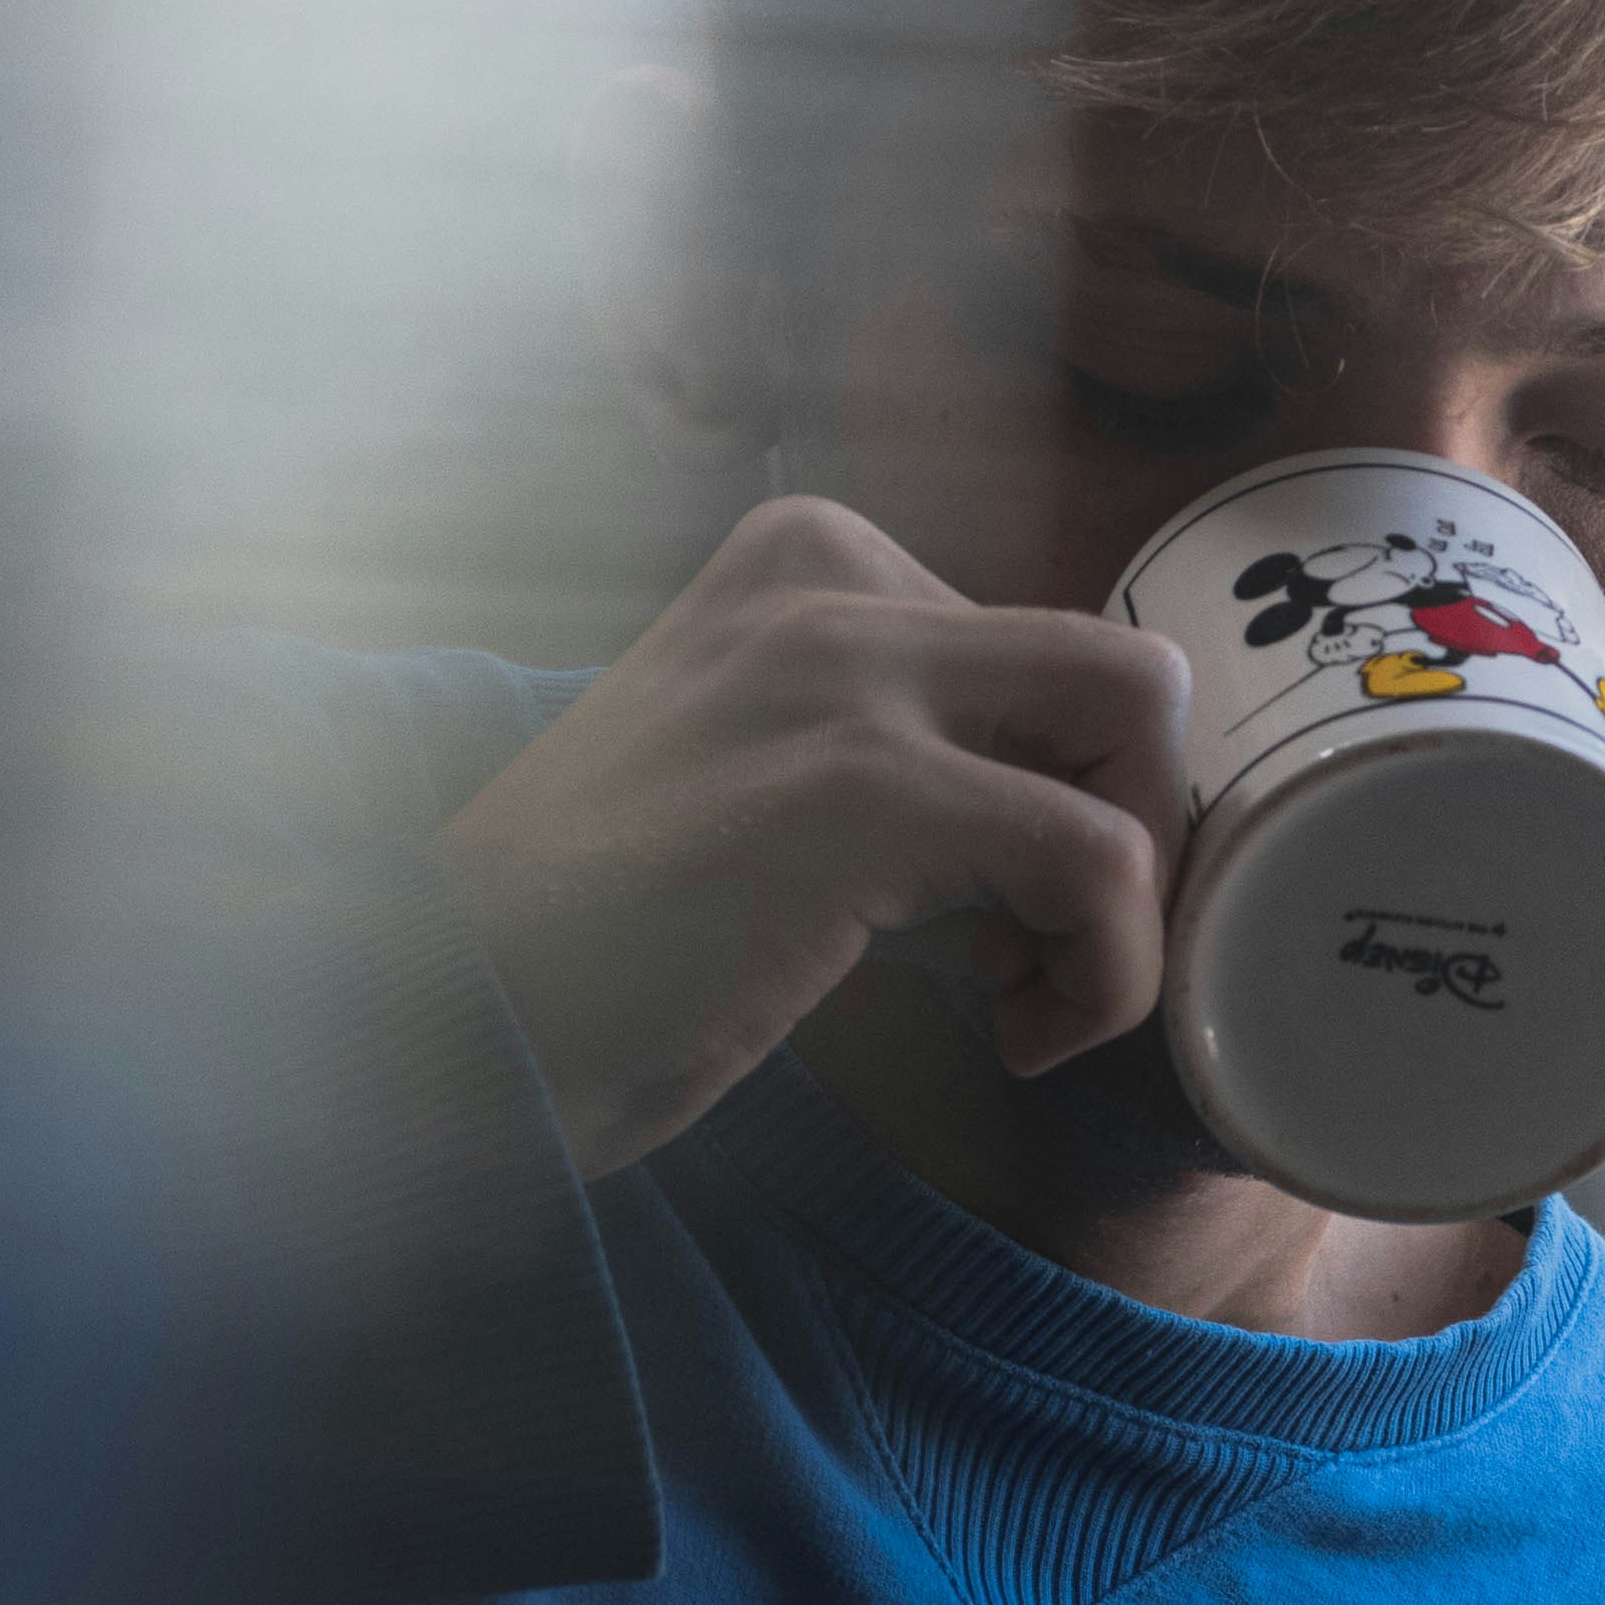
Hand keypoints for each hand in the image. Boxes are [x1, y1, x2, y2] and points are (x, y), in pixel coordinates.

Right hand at [432, 497, 1191, 1175]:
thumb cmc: (612, 938)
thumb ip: (914, 762)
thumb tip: (1091, 828)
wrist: (461, 1012)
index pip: (1057, 654)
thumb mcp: (775, 781)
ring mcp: (848, 673)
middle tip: (1048, 949)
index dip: (1075, 799)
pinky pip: (1102, 861)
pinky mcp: (866, 791)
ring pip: (1142, 732)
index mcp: (812, 561)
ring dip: (1129, 904)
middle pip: (1127, 674)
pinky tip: (1014, 1042)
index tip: (997, 914)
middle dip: (1139, 829)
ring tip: (1026, 999)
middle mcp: (834, 579)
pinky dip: (1107, 977)